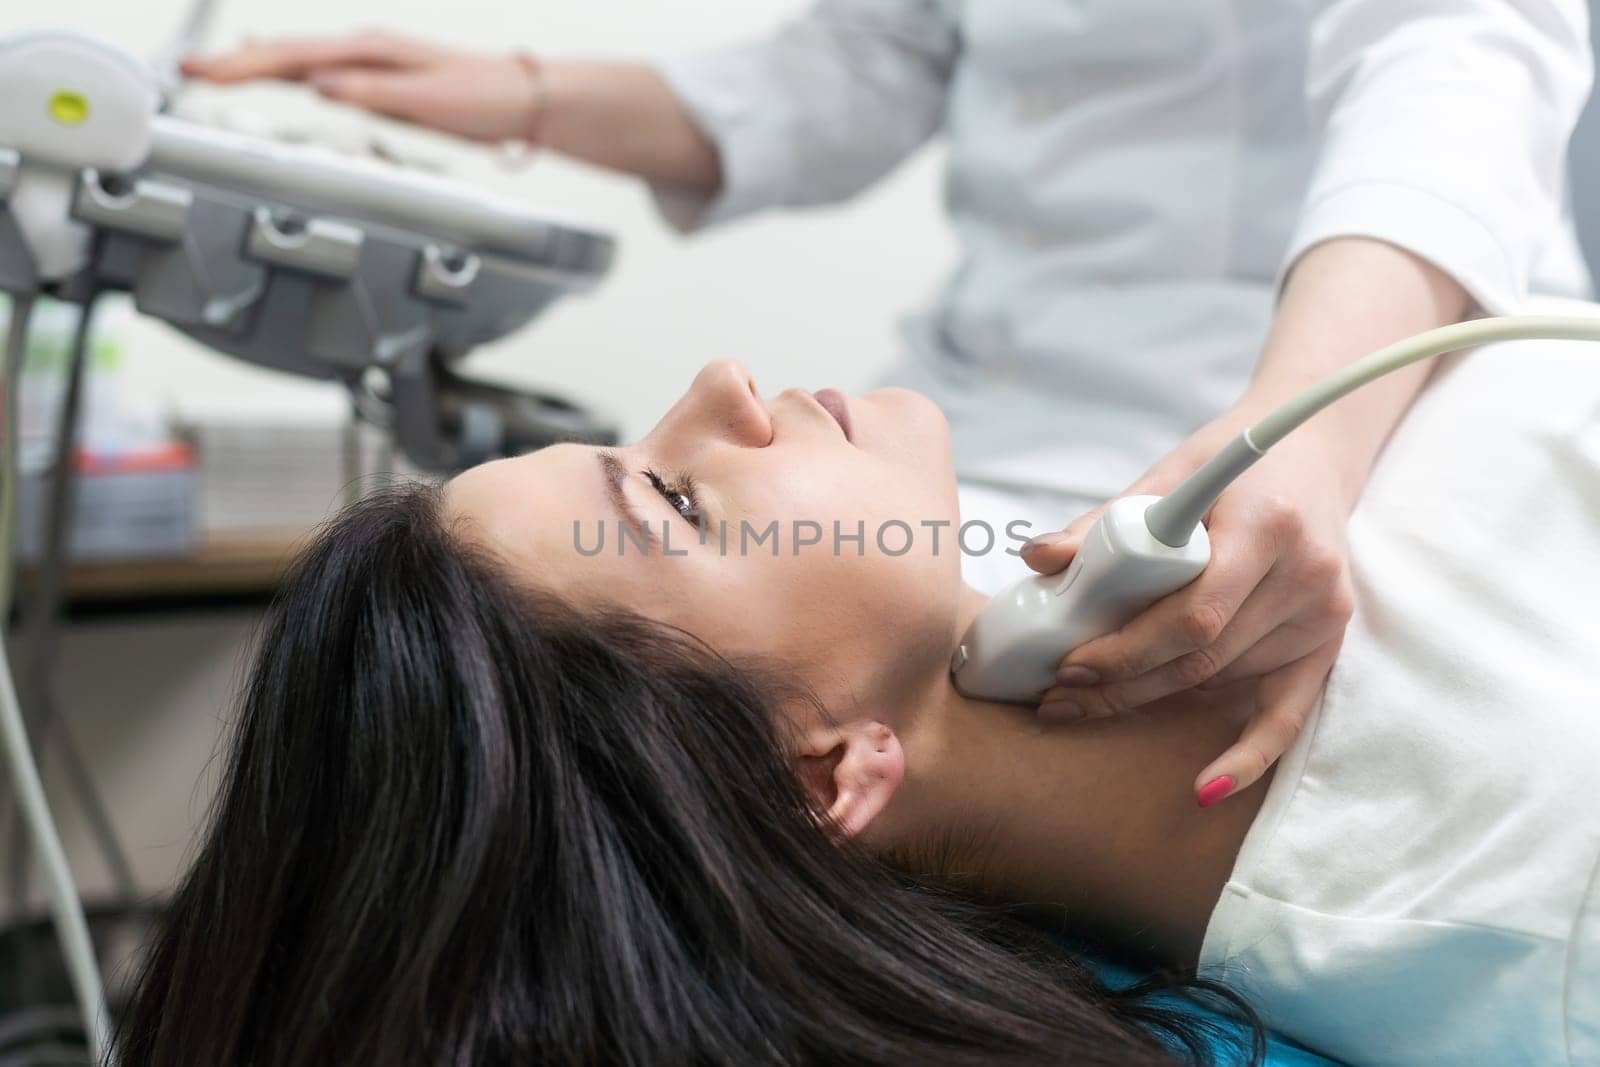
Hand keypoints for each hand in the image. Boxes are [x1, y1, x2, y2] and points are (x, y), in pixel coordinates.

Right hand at [182, 32, 543, 143]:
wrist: (524, 100)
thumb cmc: (484, 99)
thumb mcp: (427, 101)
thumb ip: (370, 94)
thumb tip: (318, 86)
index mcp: (371, 51)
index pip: (293, 58)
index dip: (243, 67)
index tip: (203, 73)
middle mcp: (367, 52)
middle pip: (287, 55)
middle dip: (235, 64)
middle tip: (186, 72)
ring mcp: (372, 65)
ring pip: (299, 61)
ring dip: (255, 66)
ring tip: (210, 70)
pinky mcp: (380, 83)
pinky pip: (321, 73)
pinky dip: (289, 70)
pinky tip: (277, 71)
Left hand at [1023, 398, 1355, 805]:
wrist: (1310, 451)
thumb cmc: (1231, 461)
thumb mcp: (1170, 476)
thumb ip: (1106, 522)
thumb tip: (1035, 559)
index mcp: (1268, 525)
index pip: (1194, 613)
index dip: (1128, 650)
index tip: (1070, 664)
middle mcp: (1307, 575)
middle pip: (1204, 658)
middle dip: (1122, 685)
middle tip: (1056, 698)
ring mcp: (1324, 615)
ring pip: (1224, 683)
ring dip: (1150, 704)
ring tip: (1082, 709)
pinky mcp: (1328, 643)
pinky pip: (1286, 715)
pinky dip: (1245, 756)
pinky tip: (1203, 788)